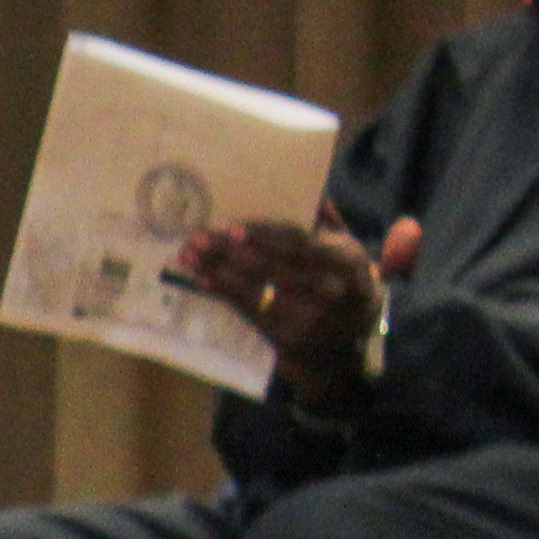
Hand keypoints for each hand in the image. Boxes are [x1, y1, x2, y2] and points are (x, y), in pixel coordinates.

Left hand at [171, 215, 411, 384]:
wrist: (344, 342)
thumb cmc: (340, 284)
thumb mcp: (346, 253)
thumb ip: (330, 225)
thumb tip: (316, 195)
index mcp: (348, 262)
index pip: (301, 245)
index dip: (266, 236)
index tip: (233, 229)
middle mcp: (332, 290)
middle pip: (273, 267)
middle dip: (232, 252)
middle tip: (198, 237)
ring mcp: (309, 317)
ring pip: (257, 290)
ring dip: (219, 271)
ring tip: (189, 255)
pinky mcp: (287, 337)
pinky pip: (250, 311)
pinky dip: (224, 293)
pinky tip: (202, 279)